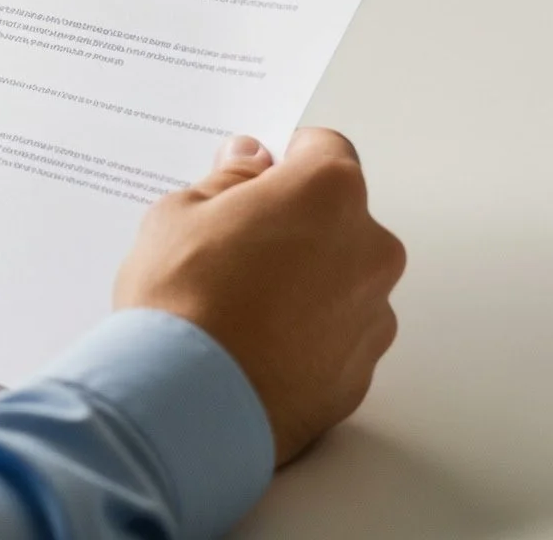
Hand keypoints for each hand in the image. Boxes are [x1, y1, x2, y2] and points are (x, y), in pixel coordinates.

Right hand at [114, 128, 404, 463]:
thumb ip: (229, 181)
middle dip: (295, 221)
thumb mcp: (181, 212)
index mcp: (328, 195)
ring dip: (305, 278)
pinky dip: (306, 330)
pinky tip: (254, 340)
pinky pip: (337, 333)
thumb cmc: (183, 297)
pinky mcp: (363, 375)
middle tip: (233, 241)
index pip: (326, 150)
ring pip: (340, 277)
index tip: (254, 176)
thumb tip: (252, 163)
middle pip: (338, 217)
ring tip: (239, 301)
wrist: (190, 402)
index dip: (286, 158)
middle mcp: (368, 251)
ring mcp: (372, 318)